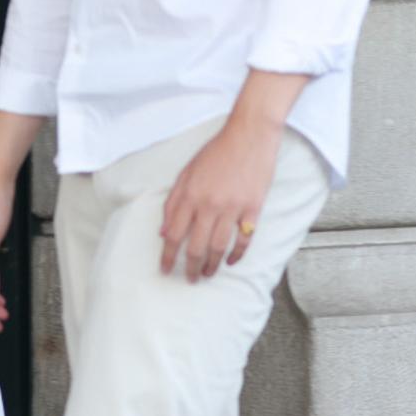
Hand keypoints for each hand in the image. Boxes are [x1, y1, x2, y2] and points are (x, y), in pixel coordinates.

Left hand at [160, 116, 282, 281]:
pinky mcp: (253, 210)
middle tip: (188, 279)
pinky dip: (237, 254)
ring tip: (207, 275)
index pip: (174, 233)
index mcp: (189, 195)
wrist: (248, 137)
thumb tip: (163, 231)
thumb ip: (173, 202)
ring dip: (212, 265)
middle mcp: (208, 205)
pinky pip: (244, 240)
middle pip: (196, 246)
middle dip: (190, 267)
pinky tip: (230, 262)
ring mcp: (232, 208)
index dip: (168, 255)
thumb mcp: (186, 172)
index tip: (164, 269)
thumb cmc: (215, 153)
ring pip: (219, 247)